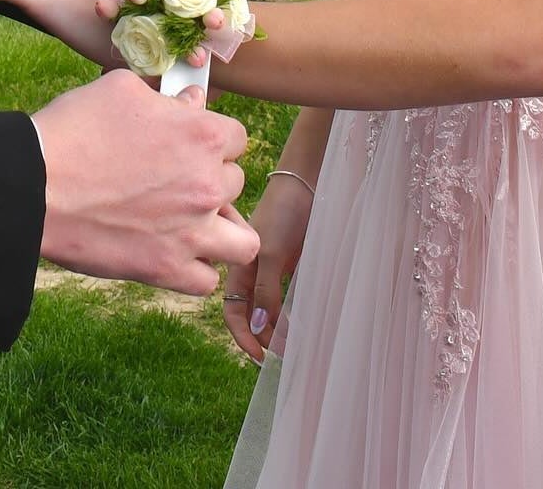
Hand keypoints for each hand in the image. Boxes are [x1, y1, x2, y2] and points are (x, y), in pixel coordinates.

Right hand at [33, 71, 258, 294]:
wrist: (35, 186)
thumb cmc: (74, 129)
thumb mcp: (122, 91)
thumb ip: (166, 96)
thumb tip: (191, 103)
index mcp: (202, 135)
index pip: (237, 137)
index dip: (211, 136)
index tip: (189, 141)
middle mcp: (207, 185)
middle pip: (235, 182)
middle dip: (210, 176)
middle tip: (176, 177)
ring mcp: (191, 232)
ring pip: (242, 242)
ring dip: (223, 229)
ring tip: (196, 222)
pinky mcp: (167, 269)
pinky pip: (207, 280)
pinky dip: (195, 267)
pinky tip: (173, 250)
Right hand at [222, 168, 315, 362]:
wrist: (307, 185)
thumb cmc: (283, 212)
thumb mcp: (271, 252)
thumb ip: (265, 290)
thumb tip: (260, 327)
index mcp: (240, 269)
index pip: (233, 312)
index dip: (243, 337)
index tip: (261, 357)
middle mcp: (255, 273)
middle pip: (253, 315)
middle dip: (264, 338)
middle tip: (284, 357)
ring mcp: (275, 271)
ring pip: (273, 310)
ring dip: (281, 329)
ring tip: (297, 346)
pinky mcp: (294, 266)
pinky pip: (291, 297)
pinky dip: (296, 313)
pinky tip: (308, 324)